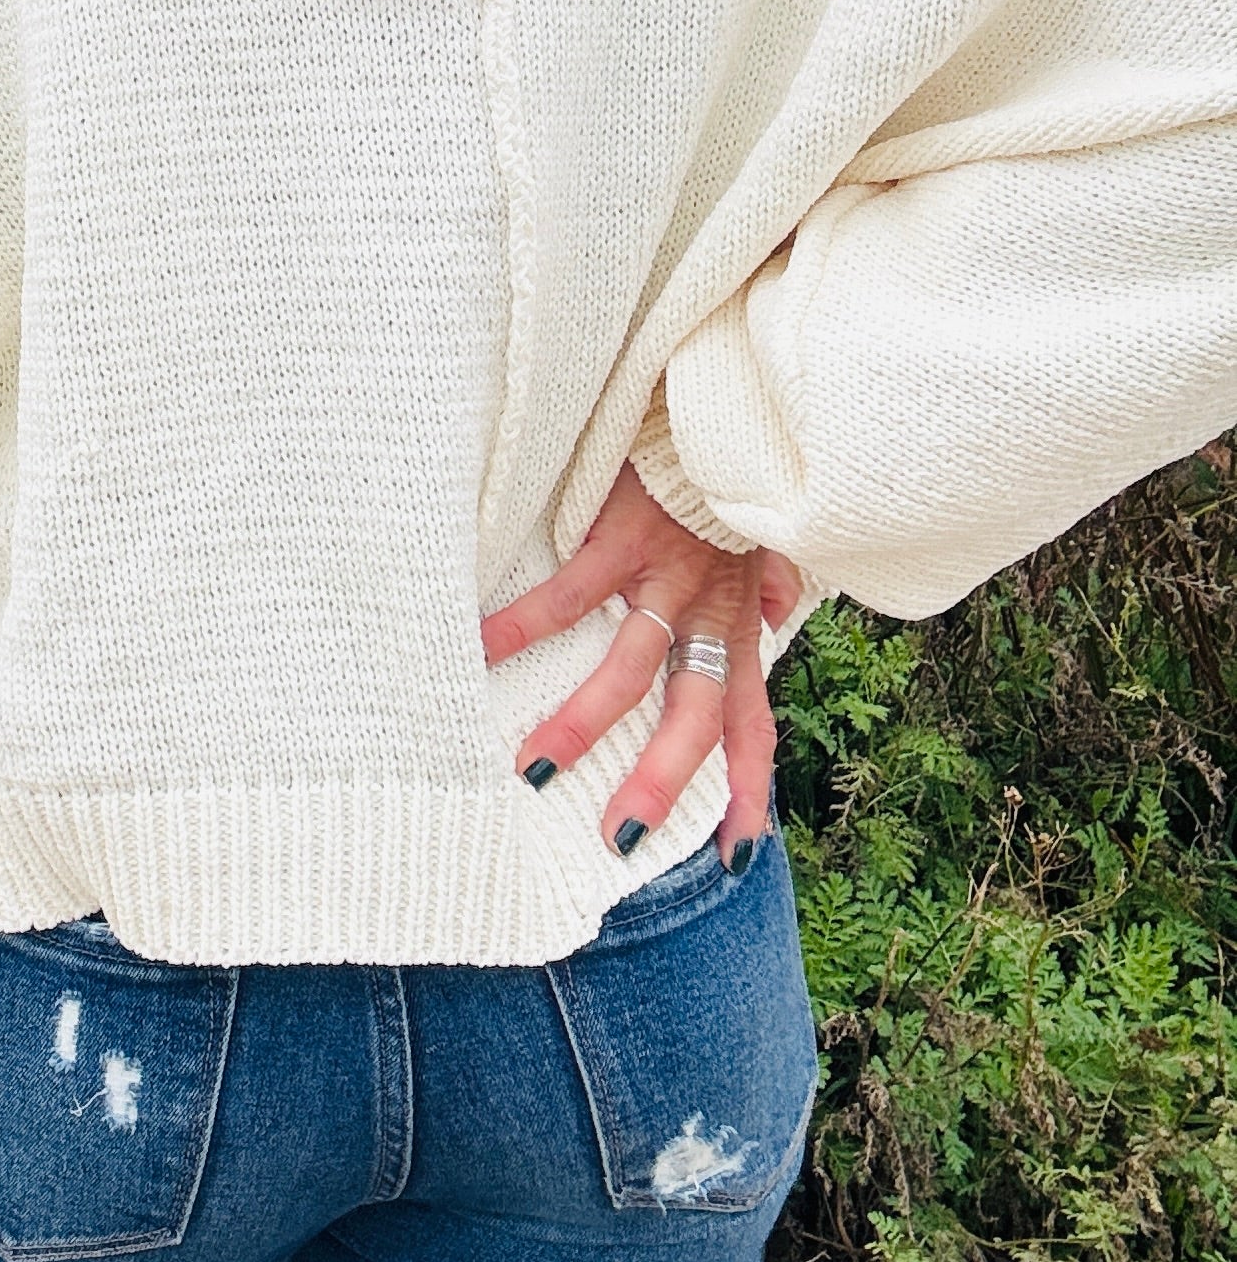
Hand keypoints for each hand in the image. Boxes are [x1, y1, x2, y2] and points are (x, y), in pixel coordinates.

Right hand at [480, 464, 802, 868]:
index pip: (753, 725)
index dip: (747, 790)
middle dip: (661, 780)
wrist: (723, 406)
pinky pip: (569, 596)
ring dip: (583, 722)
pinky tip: (479, 650)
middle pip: (695, 717)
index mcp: (739, 625)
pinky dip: (523, 625)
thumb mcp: (760, 535)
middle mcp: (712, 614)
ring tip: (534, 768)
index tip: (734, 855)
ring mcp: (669, 579)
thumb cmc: (728, 476)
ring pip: (630, 669)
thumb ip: (770, 579)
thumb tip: (782, 612)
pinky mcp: (625, 538)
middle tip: (621, 836)